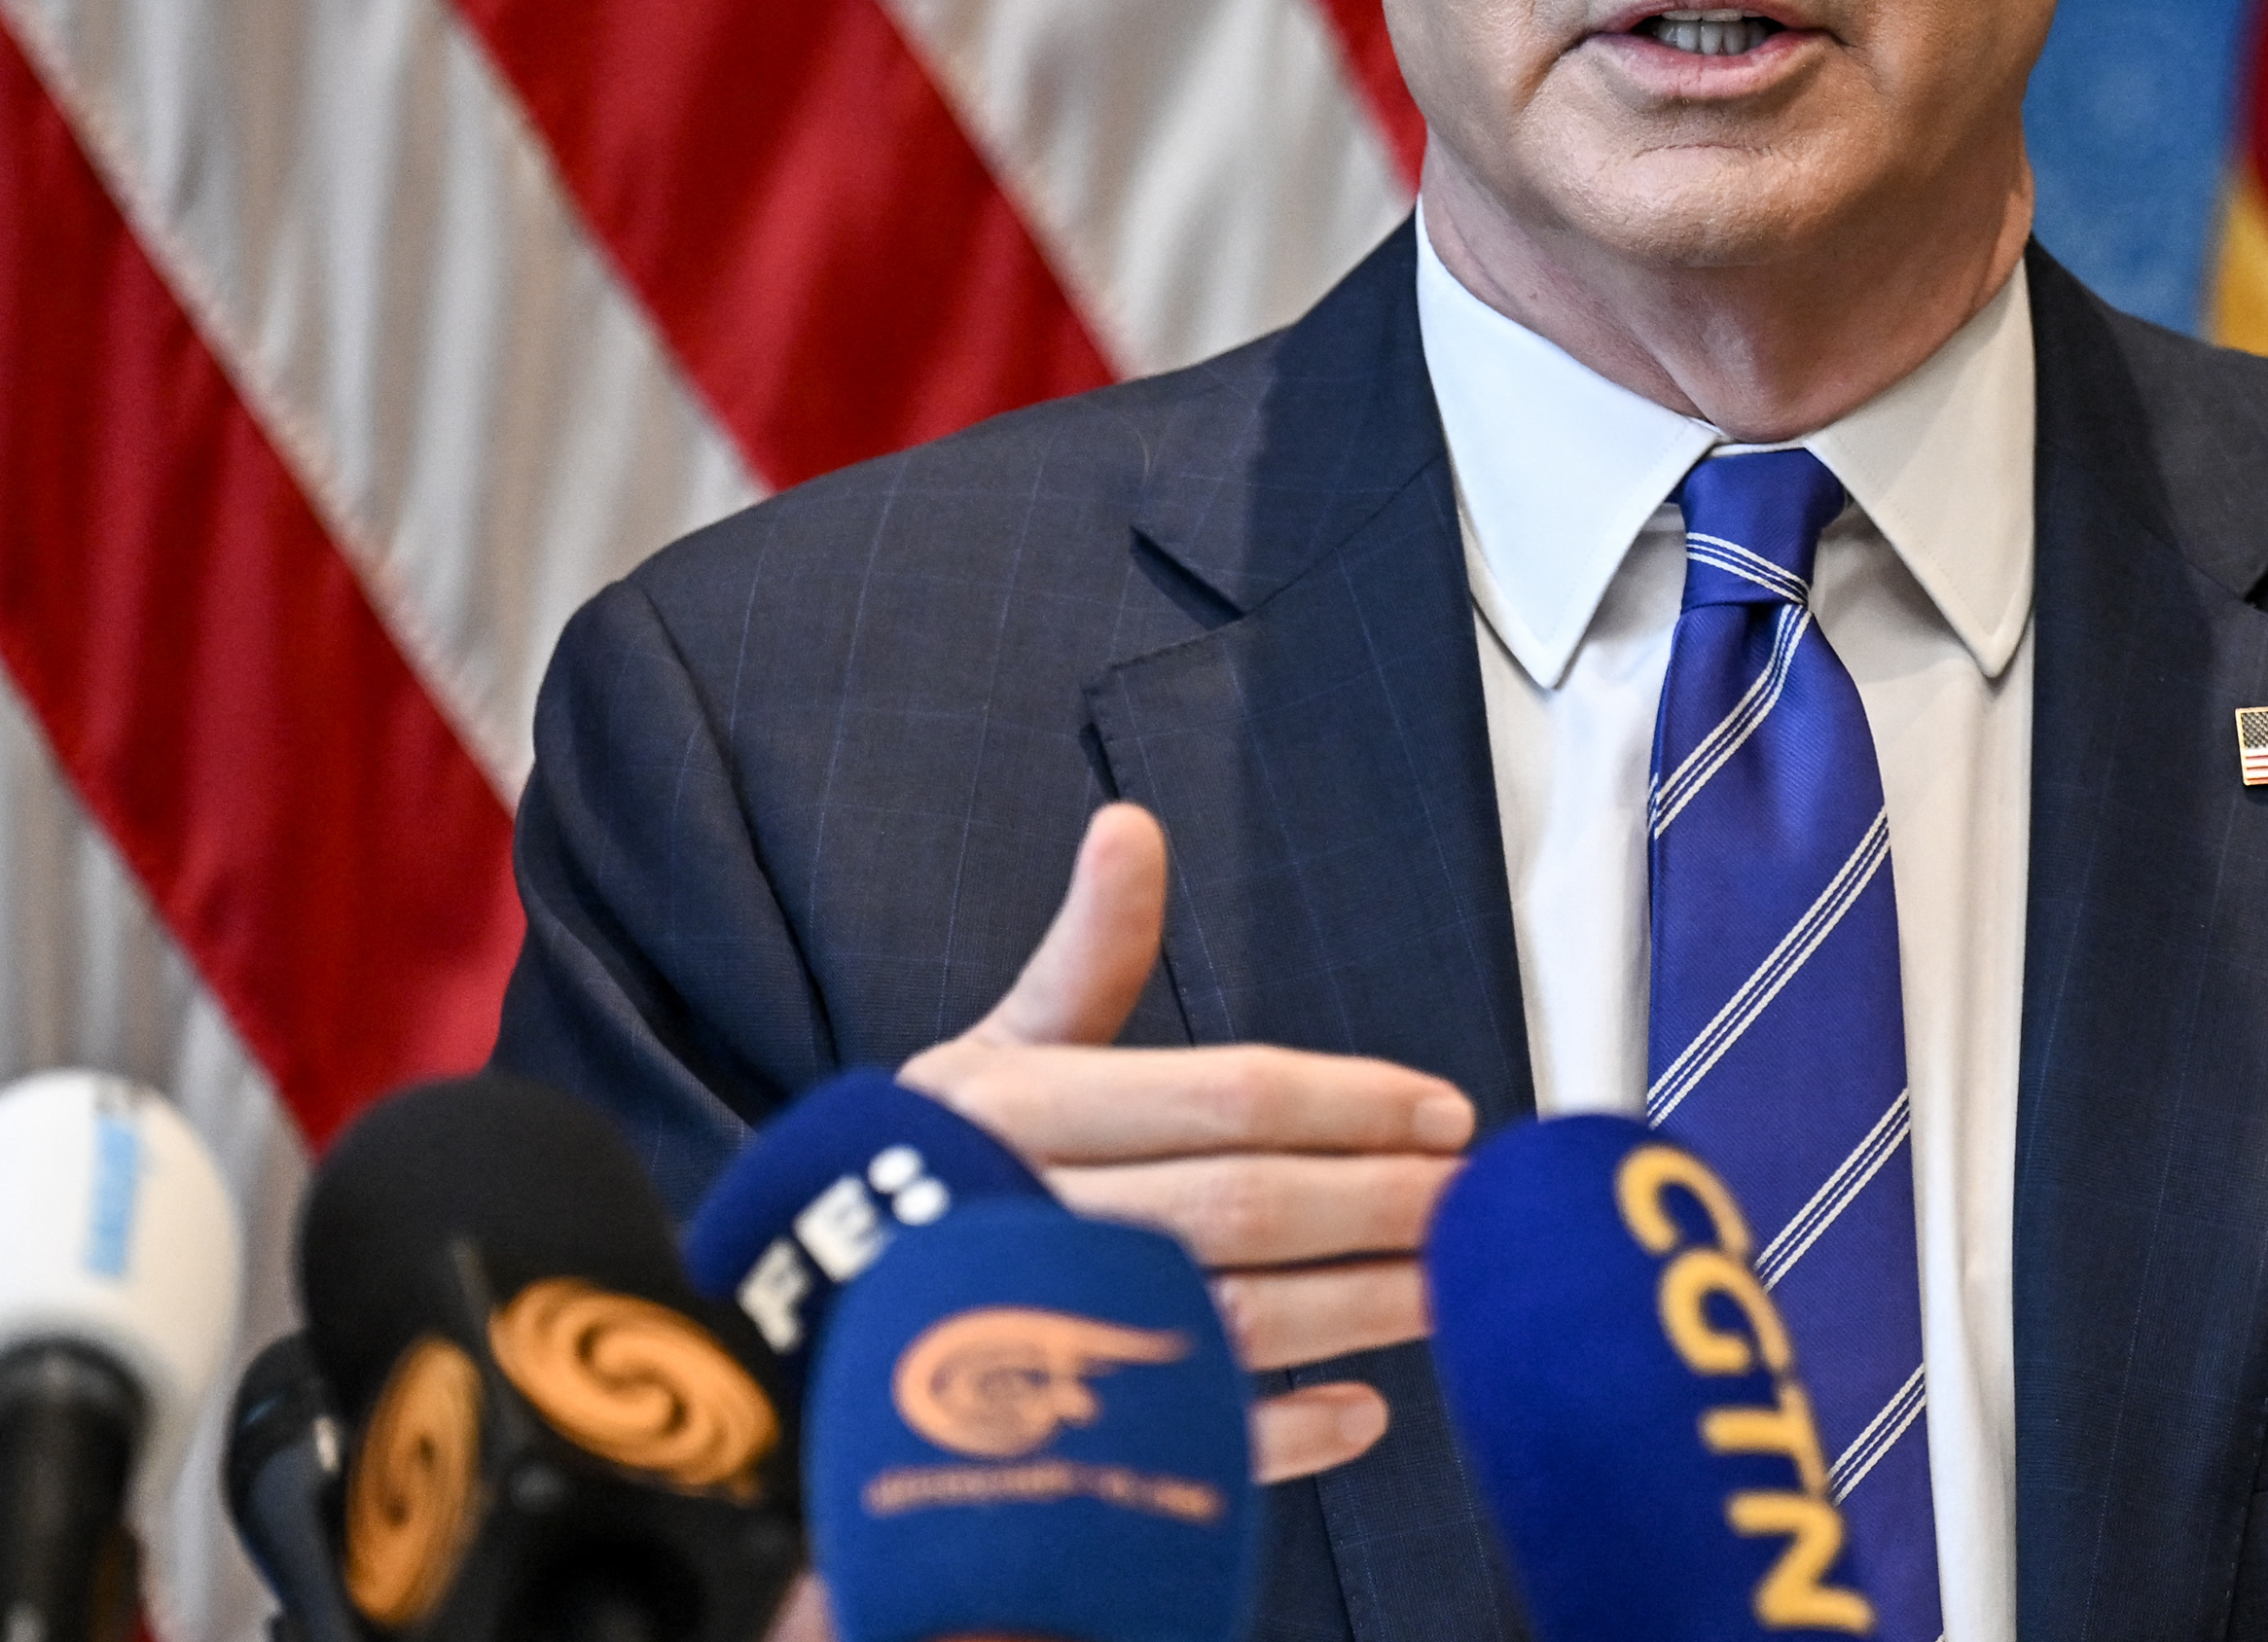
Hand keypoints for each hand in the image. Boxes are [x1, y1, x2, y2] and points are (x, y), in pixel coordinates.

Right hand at [900, 803, 1472, 1485]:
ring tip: (1451, 1288)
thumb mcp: (993, 1049)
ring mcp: (1048, 1334)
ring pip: (1236, 1318)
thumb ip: (1086, 953)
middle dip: (1379, 1201)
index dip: (1351, 1101)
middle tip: (1474, 1201)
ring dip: (1360, 1307)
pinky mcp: (1051, 1435)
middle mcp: (1040, 1216)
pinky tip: (1361, 1412)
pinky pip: (1187, 1441)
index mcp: (1026, 1109)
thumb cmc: (934, 1168)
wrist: (794, 1320)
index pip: (1228, 1093)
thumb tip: (1132, 825)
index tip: (1446, 1110)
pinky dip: (1283, 1435)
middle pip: (1248, 1205)